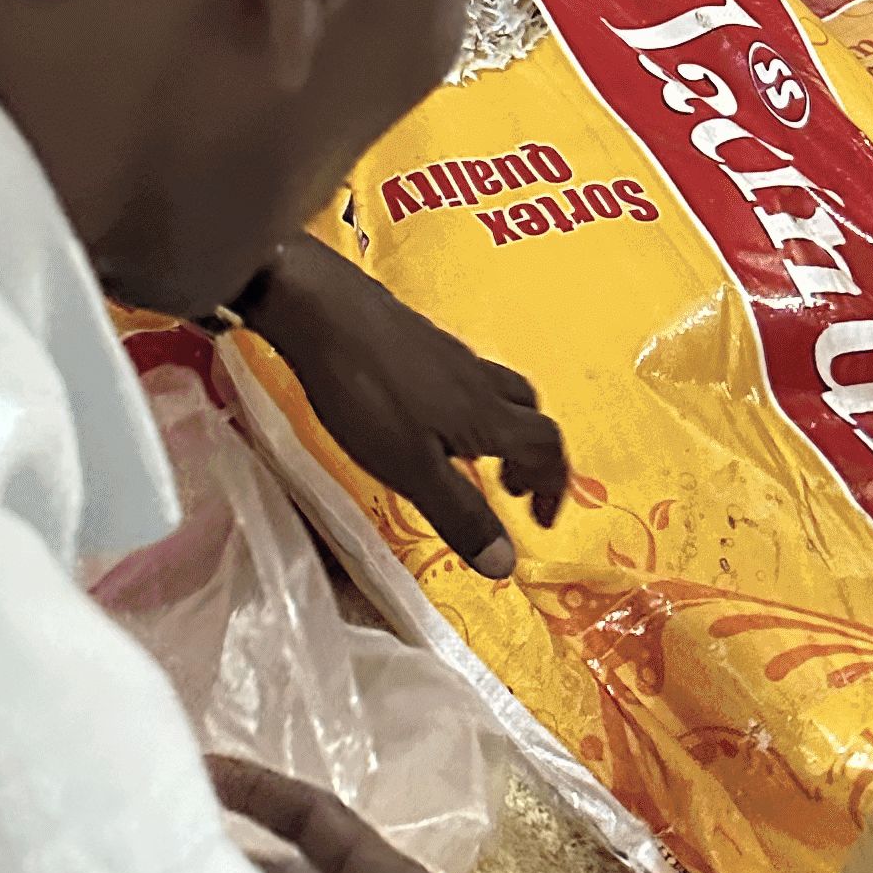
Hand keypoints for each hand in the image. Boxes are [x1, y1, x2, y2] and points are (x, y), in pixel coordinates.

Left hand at [248, 238, 566, 571]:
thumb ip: (459, 515)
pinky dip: (465, 406)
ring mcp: (447, 354)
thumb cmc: (368, 394)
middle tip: (509, 488)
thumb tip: (509, 565)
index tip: (541, 520)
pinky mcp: (416, 339)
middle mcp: (478, 379)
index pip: (546, 447)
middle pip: (528, 412)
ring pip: (497, 390)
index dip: (552, 485)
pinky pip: (463, 377)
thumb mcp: (411, 469)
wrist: (320, 307)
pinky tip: (427, 416)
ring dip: (500, 428)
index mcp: (486, 415)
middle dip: (531, 454)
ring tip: (470, 456)